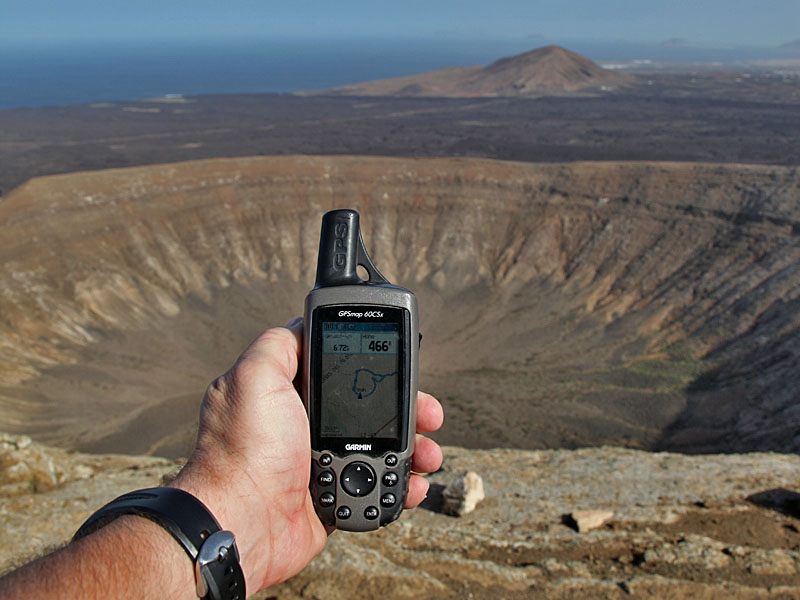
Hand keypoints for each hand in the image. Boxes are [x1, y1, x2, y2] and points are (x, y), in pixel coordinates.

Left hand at [170, 319, 443, 593]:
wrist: (243, 522)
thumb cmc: (245, 450)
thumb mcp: (254, 376)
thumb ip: (279, 344)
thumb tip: (302, 323)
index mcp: (291, 396)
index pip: (344, 372)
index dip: (377, 368)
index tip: (400, 368)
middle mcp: (307, 426)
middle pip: (372, 409)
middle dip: (407, 409)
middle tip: (428, 414)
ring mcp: (322, 462)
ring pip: (382, 447)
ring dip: (413, 448)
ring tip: (428, 454)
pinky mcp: (335, 496)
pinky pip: (379, 487)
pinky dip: (402, 486)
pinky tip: (413, 484)